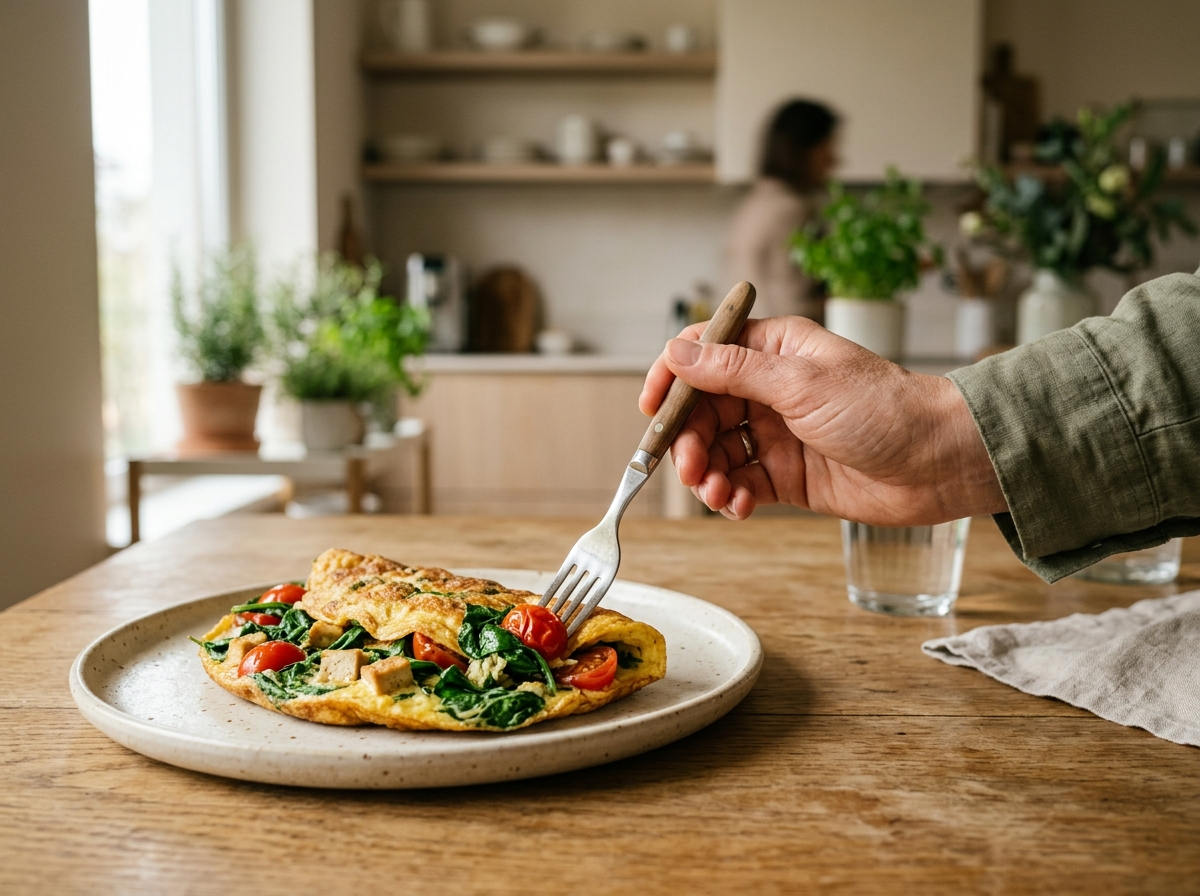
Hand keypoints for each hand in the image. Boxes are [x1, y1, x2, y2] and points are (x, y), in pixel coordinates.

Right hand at [638, 316, 1006, 523]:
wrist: (939, 464)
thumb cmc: (885, 410)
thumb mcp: (802, 384)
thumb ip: (734, 370)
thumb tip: (678, 352)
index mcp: (774, 350)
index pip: (704, 353)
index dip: (671, 378)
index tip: (651, 409)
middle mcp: (770, 388)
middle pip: (702, 410)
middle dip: (689, 440)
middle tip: (691, 467)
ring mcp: (778, 433)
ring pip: (718, 450)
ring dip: (708, 474)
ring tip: (718, 493)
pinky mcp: (788, 475)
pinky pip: (742, 482)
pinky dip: (732, 496)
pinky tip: (739, 506)